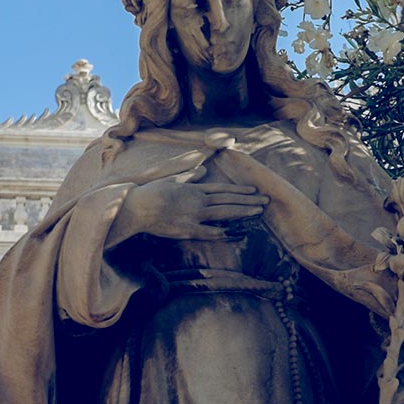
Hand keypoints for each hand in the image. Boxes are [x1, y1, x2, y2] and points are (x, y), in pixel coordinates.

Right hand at [109, 167, 266, 244]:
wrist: (137, 207)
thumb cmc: (151, 193)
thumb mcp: (172, 180)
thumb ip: (190, 176)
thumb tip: (204, 170)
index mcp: (195, 189)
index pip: (222, 189)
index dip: (239, 190)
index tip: (254, 191)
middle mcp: (198, 200)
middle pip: (228, 200)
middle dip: (249, 200)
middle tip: (266, 201)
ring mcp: (194, 215)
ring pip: (224, 212)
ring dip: (243, 212)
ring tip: (258, 212)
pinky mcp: (188, 229)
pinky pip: (210, 232)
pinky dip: (224, 233)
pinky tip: (237, 233)